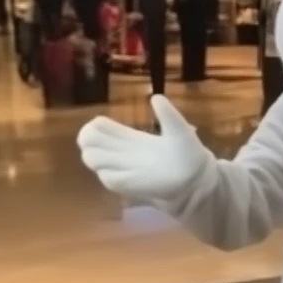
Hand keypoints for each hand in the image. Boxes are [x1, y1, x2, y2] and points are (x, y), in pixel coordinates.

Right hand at [77, 95, 210, 200]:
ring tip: (117, 156)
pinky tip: (126, 170)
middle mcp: (121, 152)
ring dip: (97, 156)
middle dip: (89, 141)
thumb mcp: (179, 130)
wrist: (196, 179)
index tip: (100, 125)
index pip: (97, 127)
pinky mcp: (128, 185)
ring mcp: (123, 169)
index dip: (92, 126)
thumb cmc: (187, 153)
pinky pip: (107, 178)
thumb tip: (156, 97)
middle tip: (106, 143)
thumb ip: (168, 115)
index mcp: (129, 136)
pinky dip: (110, 172)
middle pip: (87, 143)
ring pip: (92, 160)